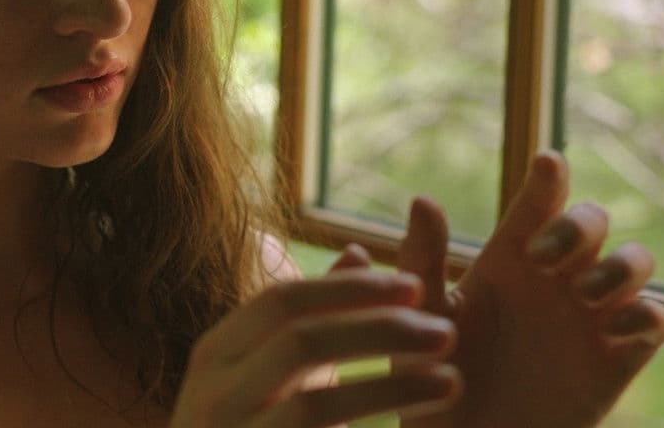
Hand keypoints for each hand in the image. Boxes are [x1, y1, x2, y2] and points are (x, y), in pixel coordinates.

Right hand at [168, 267, 462, 427]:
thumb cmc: (255, 425)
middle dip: (379, 330)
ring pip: (314, 407)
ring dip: (390, 388)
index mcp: (216, 353)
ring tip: (451, 382)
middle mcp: (212, 394)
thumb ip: (313, 315)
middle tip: (445, 332)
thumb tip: (359, 253)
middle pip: (300, 342)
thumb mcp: (275, 367)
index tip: (416, 285)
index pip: (281, 301)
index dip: (350, 289)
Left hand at [395, 151, 663, 427]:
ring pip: (634, 261)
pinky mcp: (618, 357)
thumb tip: (423, 199)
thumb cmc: (434, 377)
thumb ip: (422, 258)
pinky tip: (617, 329)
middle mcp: (555, 279)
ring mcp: (591, 315)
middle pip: (592, 220)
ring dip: (618, 267)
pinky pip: (657, 320)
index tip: (547, 162)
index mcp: (508, 259)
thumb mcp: (422, 316)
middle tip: (541, 259)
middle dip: (577, 226)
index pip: (536, 203)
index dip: (548, 178)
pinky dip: (648, 316)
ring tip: (582, 295)